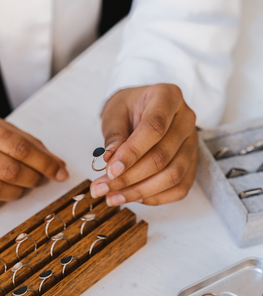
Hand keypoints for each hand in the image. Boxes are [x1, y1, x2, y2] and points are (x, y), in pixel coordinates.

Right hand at [0, 103, 67, 211]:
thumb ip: (26, 142)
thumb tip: (58, 165)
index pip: (18, 147)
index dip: (45, 163)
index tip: (60, 172)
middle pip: (8, 170)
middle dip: (33, 179)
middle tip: (41, 179)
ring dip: (18, 193)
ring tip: (23, 186)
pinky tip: (2, 194)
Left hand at [90, 84, 197, 205]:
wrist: (143, 109)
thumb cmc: (129, 108)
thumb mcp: (115, 113)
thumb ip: (114, 136)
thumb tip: (110, 161)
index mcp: (168, 97)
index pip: (154, 128)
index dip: (132, 153)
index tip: (110, 171)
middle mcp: (186, 119)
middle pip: (163, 156)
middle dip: (129, 178)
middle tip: (103, 189)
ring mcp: (192, 142)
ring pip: (173, 175)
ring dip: (141, 191)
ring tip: (113, 197)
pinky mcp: (192, 162)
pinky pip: (180, 188)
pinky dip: (157, 197)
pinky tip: (134, 197)